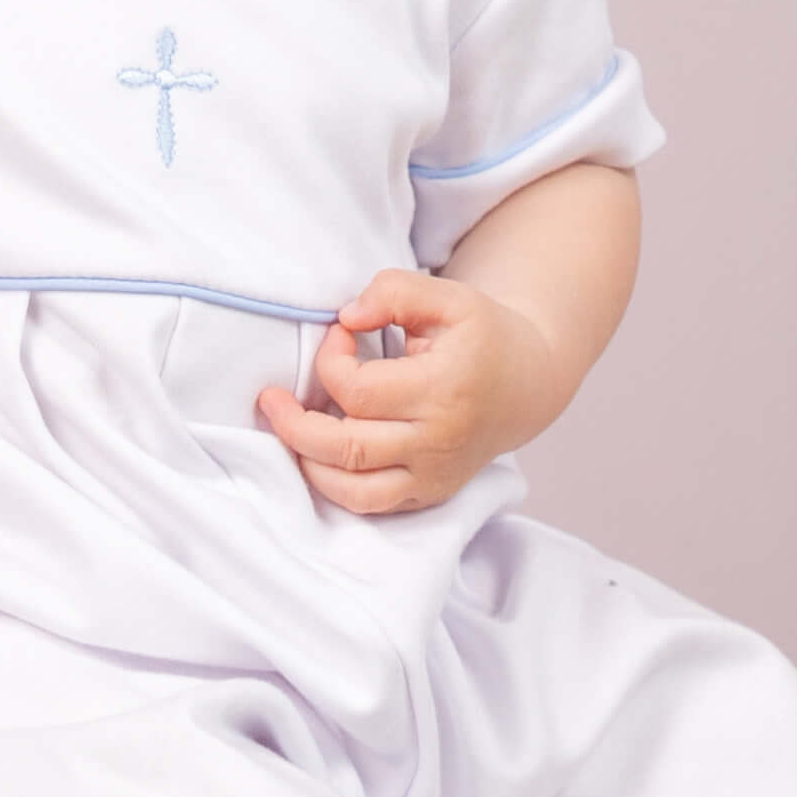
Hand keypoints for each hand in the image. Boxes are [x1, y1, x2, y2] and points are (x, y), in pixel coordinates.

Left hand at [253, 268, 561, 515]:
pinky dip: (332, 485)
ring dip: (307, 461)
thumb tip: (347, 316)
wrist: (526, 384)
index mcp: (444, 390)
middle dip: (293, 425)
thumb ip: (394, 292)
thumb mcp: (448, 296)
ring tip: (288, 428)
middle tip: (270, 400)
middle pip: (345, 448)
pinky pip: (368, 505)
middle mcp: (438, 441)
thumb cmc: (482, 336)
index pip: (358, 390)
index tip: (338, 334)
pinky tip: (317, 455)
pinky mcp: (428, 494)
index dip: (331, 359)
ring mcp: (433, 476)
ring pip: (351, 489)